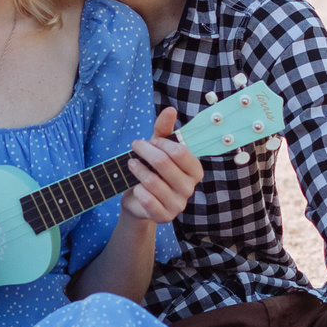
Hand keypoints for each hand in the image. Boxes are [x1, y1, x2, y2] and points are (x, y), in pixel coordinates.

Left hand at [121, 107, 204, 224]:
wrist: (139, 199)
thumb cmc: (152, 169)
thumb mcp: (157, 148)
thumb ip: (164, 129)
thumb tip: (170, 109)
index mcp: (195, 170)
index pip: (179, 151)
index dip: (161, 142)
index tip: (149, 139)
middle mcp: (190, 188)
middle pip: (164, 163)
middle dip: (144, 151)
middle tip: (134, 146)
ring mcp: (179, 205)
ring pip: (152, 181)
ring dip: (137, 169)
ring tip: (131, 164)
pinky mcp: (165, 217)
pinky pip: (147, 200)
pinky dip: (137, 190)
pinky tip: (136, 187)